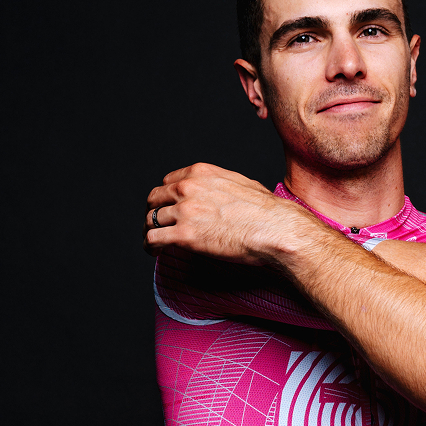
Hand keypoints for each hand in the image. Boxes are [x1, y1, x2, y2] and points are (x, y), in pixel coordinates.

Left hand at [143, 163, 318, 264]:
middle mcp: (188, 188)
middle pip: (155, 198)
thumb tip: (220, 194)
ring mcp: (184, 211)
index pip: (168, 181)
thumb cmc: (267, 211)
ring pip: (151, 219)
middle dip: (155, 211)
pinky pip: (153, 239)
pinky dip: (149, 246)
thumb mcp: (241, 183)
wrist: (275, 229)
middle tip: (160, 224)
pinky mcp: (184, 235)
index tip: (169, 207)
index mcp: (201, 173)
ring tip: (153, 242)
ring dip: (150, 231)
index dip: (166, 196)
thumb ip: (221, 185)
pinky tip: (154, 252)